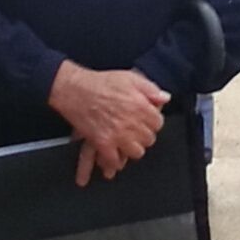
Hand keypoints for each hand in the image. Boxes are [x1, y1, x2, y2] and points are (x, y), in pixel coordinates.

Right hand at [52, 59, 170, 184]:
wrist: (75, 89)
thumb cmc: (101, 83)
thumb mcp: (130, 78)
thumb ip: (150, 89)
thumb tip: (165, 98)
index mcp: (141, 107)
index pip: (158, 124)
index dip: (151, 122)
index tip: (146, 121)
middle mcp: (131, 123)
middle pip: (149, 140)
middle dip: (143, 135)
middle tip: (135, 131)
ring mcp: (117, 135)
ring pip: (136, 152)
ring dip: (131, 148)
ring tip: (126, 142)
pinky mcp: (102, 143)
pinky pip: (114, 160)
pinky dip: (114, 161)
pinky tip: (113, 156)